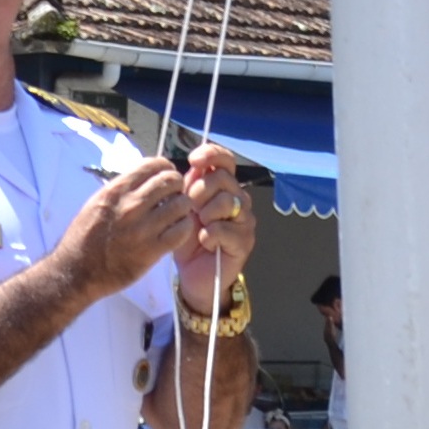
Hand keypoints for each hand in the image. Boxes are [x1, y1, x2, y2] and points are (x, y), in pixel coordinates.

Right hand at [55, 156, 206, 302]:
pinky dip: (185, 227)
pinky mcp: (151, 251)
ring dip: (183, 206)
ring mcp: (142, 229)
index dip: (165, 167)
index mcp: (116, 190)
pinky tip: (178, 230)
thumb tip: (146, 177)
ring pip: (181, 204)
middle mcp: (130, 205)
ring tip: (177, 213)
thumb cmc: (85, 236)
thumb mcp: (98, 201)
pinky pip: (182, 231)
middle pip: (171, 181)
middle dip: (177, 185)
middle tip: (174, 195)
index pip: (153, 164)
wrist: (76, 271)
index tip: (166, 175)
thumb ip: (122, 188)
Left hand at [172, 144, 256, 313]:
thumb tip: (191, 166)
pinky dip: (209, 234)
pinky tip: (204, 241)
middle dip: (200, 190)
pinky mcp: (244, 241)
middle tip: (191, 208)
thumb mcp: (183, 208)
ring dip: (206, 213)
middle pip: (223, 178)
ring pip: (227, 201)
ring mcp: (245, 220)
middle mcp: (239, 198)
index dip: (211, 154)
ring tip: (200, 225)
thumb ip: (189, 186)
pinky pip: (224, 229)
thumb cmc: (188, 238)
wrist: (194, 274)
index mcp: (223, 186)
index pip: (226, 160)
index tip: (193, 160)